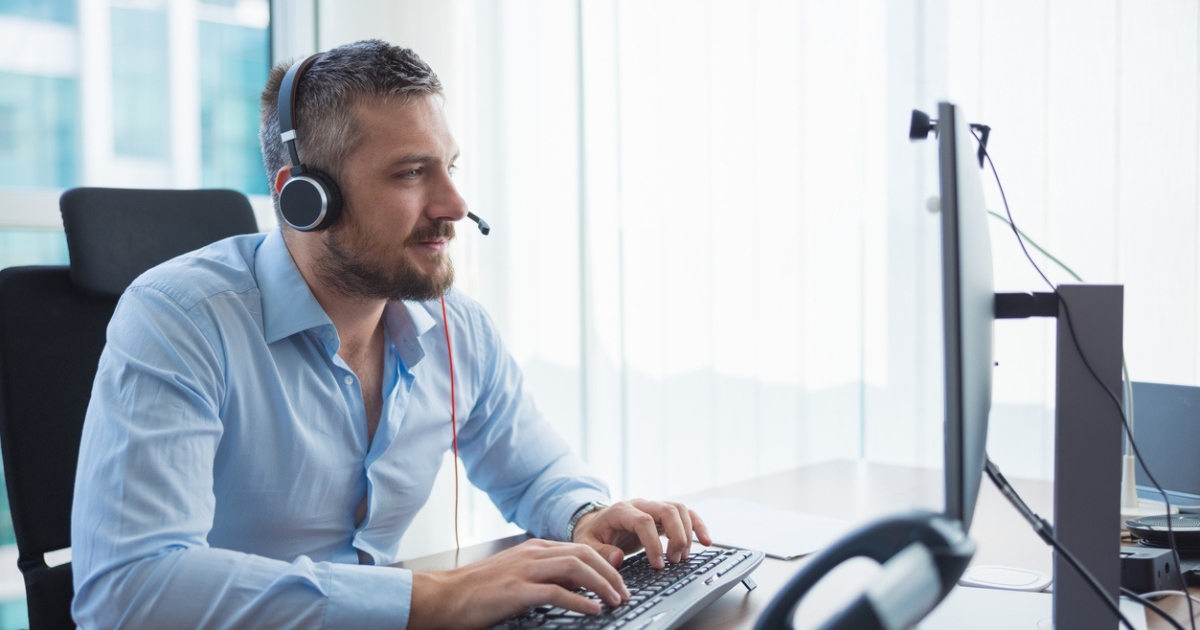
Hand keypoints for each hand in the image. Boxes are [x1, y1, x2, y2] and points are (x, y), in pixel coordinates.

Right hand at [408, 539, 629, 629]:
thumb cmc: (479, 590)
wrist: (444, 596)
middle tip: (625, 593)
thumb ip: (547, 574)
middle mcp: (533, 554)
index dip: (606, 563)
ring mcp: (524, 570)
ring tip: (615, 601)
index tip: (621, 580)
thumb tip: (579, 585)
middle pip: (584, 554)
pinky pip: (556, 592)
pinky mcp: (516, 590)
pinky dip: (580, 601)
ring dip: (602, 585)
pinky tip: (593, 610)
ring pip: (576, 568)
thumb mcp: (518, 574)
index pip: (581, 548)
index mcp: (535, 548)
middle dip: (611, 573)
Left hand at [571, 500, 713, 568]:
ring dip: (687, 533)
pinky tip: (706, 541)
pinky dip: (698, 526)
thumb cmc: (592, 534)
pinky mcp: (663, 515)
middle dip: (676, 536)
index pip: (643, 521)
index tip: (658, 564)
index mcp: (621, 510)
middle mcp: (640, 505)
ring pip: (679, 509)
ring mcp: (653, 508)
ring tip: (681, 558)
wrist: (595, 523)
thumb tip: (617, 558)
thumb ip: (600, 552)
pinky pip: (686, 514)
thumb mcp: (586, 544)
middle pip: (667, 510)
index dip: (653, 543)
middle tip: (673, 560)